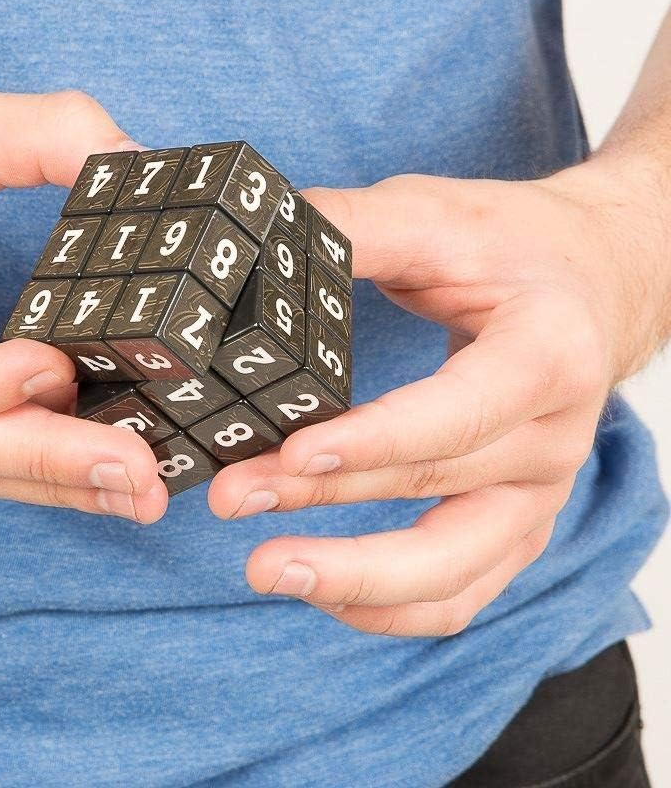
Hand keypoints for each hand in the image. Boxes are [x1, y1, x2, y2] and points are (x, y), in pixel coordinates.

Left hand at [207, 162, 669, 634]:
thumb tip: (252, 238)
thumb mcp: (436, 215)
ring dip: (354, 579)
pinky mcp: (518, 522)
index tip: (291, 453)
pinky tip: (318, 588)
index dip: (374, 441)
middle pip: (436, 487)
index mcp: (547, 353)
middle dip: (326, 500)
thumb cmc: (512, 247)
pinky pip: (460, 592)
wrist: (590, 281)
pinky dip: (389, 607)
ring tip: (263, 566)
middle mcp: (554, 436)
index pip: (459, 413)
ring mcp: (541, 491)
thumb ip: (351, 227)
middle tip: (233, 497)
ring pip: (453, 570)